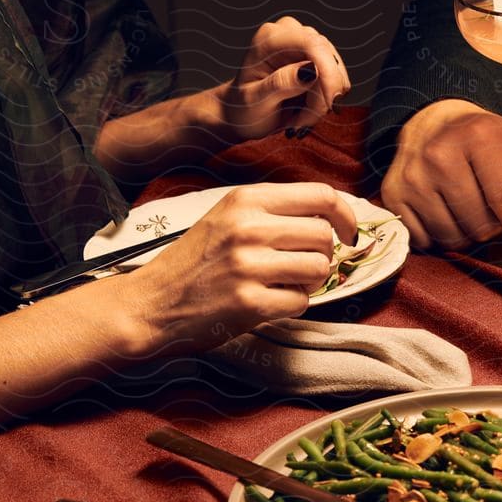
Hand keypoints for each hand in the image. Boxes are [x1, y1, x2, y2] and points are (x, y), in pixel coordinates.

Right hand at [118, 183, 356, 353]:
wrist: (152, 302)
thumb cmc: (196, 261)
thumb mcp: (228, 217)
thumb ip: (274, 211)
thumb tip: (333, 217)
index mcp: (245, 199)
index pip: (321, 195)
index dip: (346, 216)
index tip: (349, 233)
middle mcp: (248, 227)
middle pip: (324, 236)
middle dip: (322, 255)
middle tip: (299, 266)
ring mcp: (248, 265)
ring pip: (319, 269)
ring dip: (309, 282)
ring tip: (282, 283)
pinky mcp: (249, 302)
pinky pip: (302, 302)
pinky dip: (292, 305)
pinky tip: (268, 302)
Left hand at [215, 17, 351, 141]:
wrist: (242, 112)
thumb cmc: (243, 107)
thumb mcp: (255, 100)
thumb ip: (280, 83)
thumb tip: (311, 70)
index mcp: (270, 38)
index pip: (312, 44)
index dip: (328, 72)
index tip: (331, 103)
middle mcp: (289, 32)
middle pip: (327, 60)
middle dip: (322, 97)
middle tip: (300, 123)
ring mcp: (305, 42)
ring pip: (336, 73)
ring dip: (323, 102)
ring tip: (298, 118)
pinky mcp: (317, 56)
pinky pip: (336, 79)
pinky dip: (325, 101)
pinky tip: (305, 110)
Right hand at [380, 99, 501, 250]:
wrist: (434, 123)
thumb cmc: (485, 140)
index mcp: (479, 137)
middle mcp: (440, 155)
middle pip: (480, 226)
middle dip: (492, 225)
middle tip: (489, 206)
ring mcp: (413, 177)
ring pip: (453, 239)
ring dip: (466, 233)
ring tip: (467, 209)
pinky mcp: (392, 195)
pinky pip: (425, 241)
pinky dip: (439, 235)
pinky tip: (444, 212)